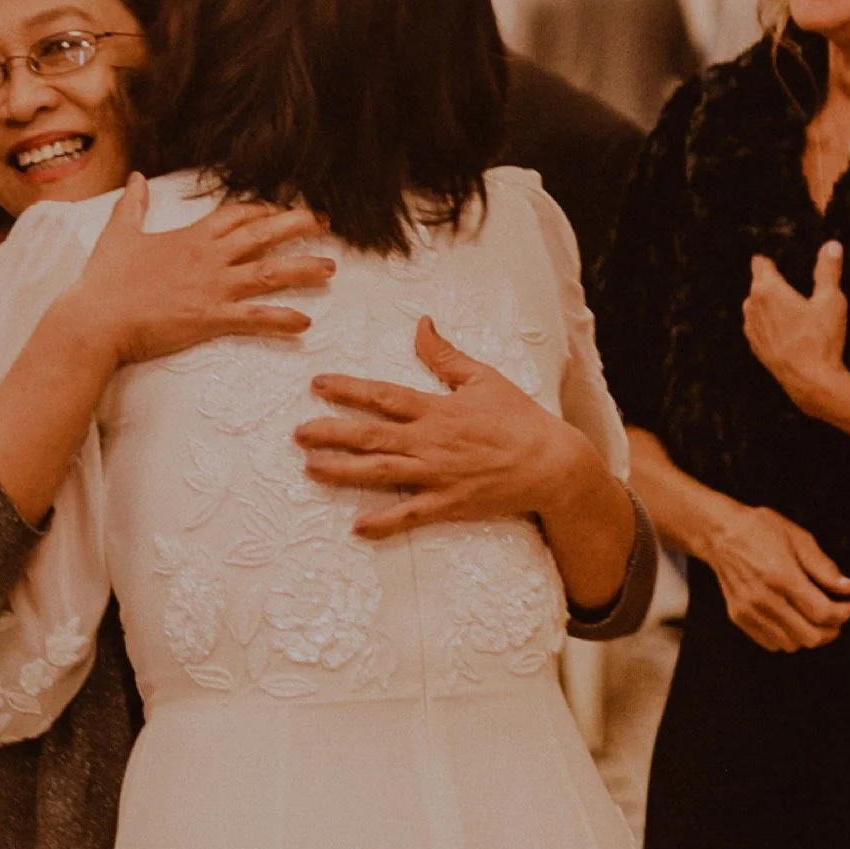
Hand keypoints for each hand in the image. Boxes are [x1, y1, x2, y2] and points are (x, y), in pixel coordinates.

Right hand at [59, 177, 332, 370]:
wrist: (96, 318)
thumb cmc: (105, 280)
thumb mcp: (119, 233)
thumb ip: (132, 205)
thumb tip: (135, 178)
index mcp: (191, 237)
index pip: (236, 215)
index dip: (262, 210)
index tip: (282, 208)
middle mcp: (208, 258)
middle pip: (262, 235)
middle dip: (297, 226)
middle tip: (325, 223)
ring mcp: (212, 287)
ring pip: (268, 273)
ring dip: (302, 269)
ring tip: (330, 269)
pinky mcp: (210, 318)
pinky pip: (253, 317)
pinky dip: (280, 319)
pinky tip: (304, 323)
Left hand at [294, 316, 603, 542]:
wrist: (552, 464)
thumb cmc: (518, 418)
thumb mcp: (483, 377)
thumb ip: (445, 354)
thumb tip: (421, 323)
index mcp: (437, 409)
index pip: (383, 396)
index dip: (348, 389)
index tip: (317, 384)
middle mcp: (431, 441)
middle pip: (371, 435)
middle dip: (331, 432)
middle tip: (297, 432)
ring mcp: (438, 474)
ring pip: (382, 472)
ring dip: (344, 471)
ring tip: (311, 468)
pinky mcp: (449, 503)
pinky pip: (411, 514)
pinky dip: (384, 521)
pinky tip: (357, 525)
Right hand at [705, 497, 849, 650]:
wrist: (719, 533)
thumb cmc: (759, 529)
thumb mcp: (797, 537)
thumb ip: (823, 566)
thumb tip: (847, 588)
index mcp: (781, 576)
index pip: (822, 613)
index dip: (843, 614)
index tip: (849, 605)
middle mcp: (764, 598)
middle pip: (810, 636)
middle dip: (831, 630)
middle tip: (836, 616)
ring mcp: (749, 611)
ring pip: (792, 644)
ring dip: (809, 636)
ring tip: (815, 619)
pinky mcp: (739, 617)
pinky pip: (772, 643)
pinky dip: (788, 638)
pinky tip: (793, 620)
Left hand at [743, 243, 849, 417]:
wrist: (810, 382)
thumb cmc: (821, 339)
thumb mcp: (831, 300)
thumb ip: (828, 270)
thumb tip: (831, 245)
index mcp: (767, 289)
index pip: (760, 263)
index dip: (771, 258)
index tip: (782, 257)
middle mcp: (752, 305)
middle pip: (758, 282)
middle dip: (772, 279)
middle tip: (792, 278)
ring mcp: (750, 327)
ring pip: (756, 303)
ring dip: (769, 301)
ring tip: (791, 303)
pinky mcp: (755, 344)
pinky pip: (758, 323)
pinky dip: (768, 320)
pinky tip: (787, 325)